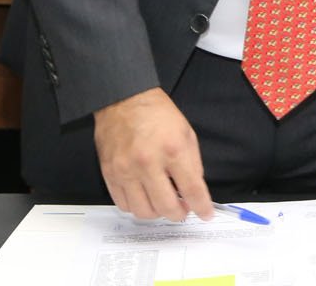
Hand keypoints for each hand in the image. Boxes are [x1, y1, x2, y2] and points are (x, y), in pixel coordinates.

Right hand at [94, 87, 211, 221]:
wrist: (124, 100)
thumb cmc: (158, 115)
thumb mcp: (187, 133)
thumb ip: (192, 163)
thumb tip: (194, 190)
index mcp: (173, 150)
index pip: (191, 189)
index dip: (201, 206)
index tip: (206, 214)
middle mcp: (148, 163)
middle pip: (166, 207)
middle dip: (179, 214)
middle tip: (183, 210)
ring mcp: (126, 171)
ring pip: (143, 211)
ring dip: (157, 213)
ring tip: (164, 204)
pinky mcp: (110, 174)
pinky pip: (123, 204)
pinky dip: (137, 207)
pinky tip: (145, 198)